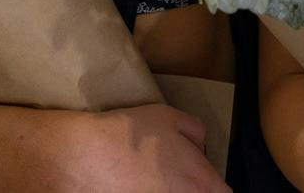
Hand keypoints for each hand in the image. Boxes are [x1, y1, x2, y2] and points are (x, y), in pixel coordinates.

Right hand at [74, 104, 226, 192]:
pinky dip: (144, 191)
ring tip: (149, 179)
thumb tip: (199, 148)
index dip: (215, 187)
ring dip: (167, 190)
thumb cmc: (133, 135)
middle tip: (174, 175)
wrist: (88, 157)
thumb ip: (197, 133)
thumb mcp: (172, 118)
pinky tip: (132, 184)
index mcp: (202, 184)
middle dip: (190, 187)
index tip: (204, 180)